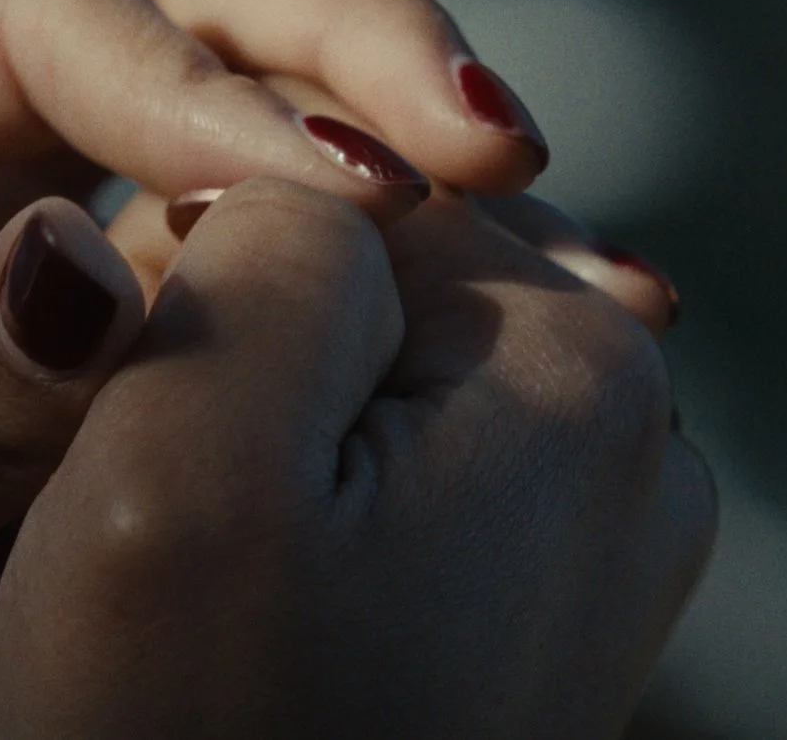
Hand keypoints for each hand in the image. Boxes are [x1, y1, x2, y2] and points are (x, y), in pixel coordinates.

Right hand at [0, 177, 713, 736]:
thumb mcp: (185, 452)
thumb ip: (269, 230)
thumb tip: (312, 164)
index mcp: (586, 366)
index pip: (354, 176)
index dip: (203, 262)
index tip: (141, 417)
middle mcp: (644, 444)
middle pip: (385, 274)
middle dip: (254, 345)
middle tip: (168, 513)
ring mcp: (606, 545)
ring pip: (378, 377)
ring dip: (269, 434)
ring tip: (208, 576)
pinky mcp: (545, 622)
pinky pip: (402, 485)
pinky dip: (311, 514)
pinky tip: (261, 616)